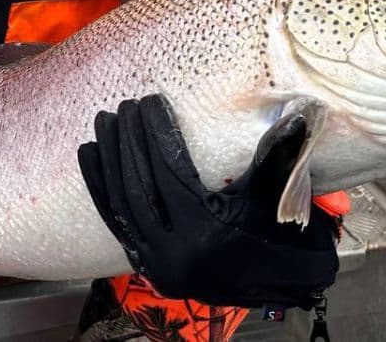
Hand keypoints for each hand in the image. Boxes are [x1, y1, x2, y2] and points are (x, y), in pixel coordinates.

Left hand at [77, 94, 338, 308]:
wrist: (275, 284)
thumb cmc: (278, 236)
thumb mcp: (278, 197)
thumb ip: (278, 156)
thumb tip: (295, 115)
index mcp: (206, 232)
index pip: (169, 172)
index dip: (156, 134)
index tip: (149, 101)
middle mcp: (175, 252)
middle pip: (139, 186)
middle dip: (128, 142)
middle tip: (124, 106)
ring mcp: (156, 263)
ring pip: (121, 204)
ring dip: (108, 160)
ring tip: (103, 122)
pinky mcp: (146, 264)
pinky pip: (115, 221)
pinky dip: (100, 188)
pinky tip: (90, 155)